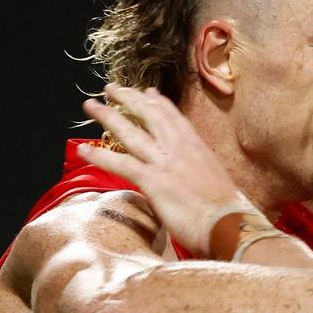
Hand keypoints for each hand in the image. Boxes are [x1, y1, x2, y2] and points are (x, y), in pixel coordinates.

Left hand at [78, 84, 255, 256]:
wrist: (230, 224)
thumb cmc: (228, 211)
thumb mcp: (216, 182)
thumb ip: (200, 173)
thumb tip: (193, 179)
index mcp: (198, 148)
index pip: (174, 117)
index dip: (158, 103)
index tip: (147, 92)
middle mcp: (180, 149)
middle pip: (150, 116)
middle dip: (129, 99)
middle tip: (111, 88)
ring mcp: (166, 163)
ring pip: (131, 132)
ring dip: (109, 116)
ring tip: (91, 105)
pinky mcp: (153, 180)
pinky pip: (121, 163)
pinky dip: (100, 156)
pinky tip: (82, 150)